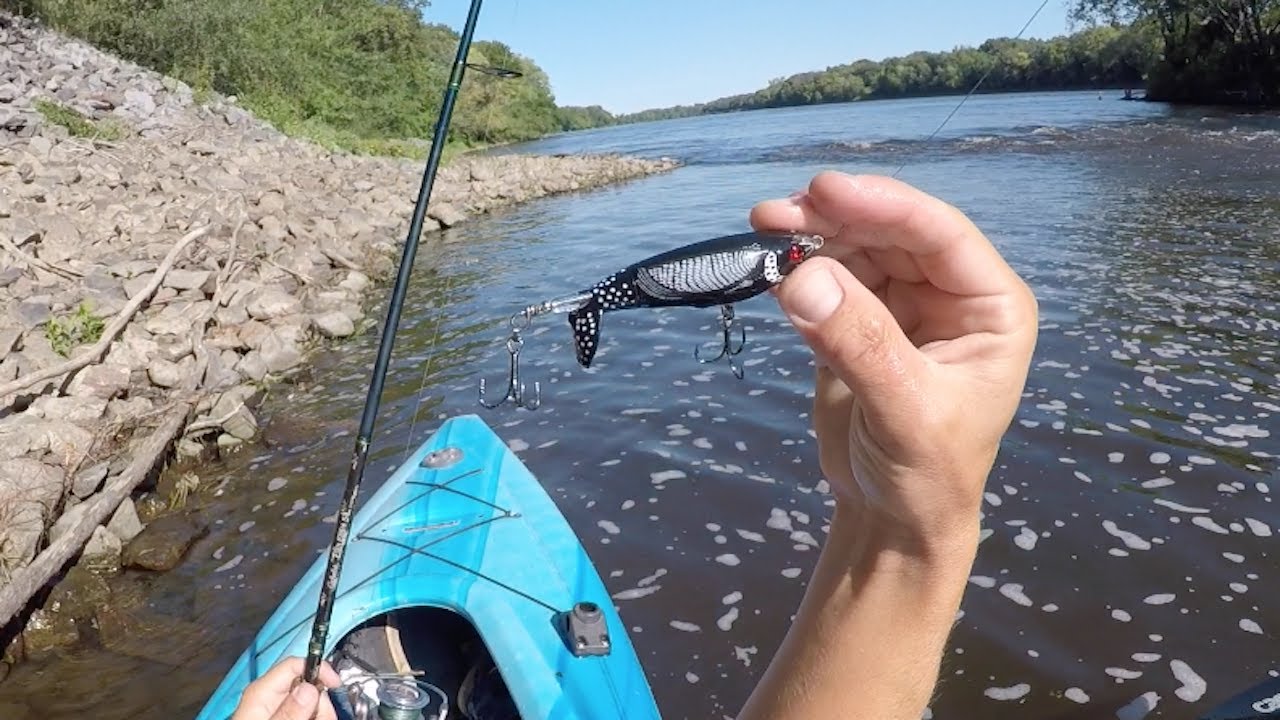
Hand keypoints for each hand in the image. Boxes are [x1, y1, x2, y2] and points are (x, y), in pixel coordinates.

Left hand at [231, 656, 341, 719]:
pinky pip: (308, 714)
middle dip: (322, 703)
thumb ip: (289, 712)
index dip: (319, 669)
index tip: (336, 686)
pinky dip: (316, 718)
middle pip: (309, 686)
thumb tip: (309, 688)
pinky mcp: (284, 717)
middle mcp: (271, 697)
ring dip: (321, 715)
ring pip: (312, 703)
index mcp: (262, 692)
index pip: (294, 664)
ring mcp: (278, 710)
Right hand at [753, 171, 1037, 559]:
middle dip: (835, 216)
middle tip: (774, 214)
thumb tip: (803, 277)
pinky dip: (797, 266)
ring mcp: (902, 304)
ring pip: (855, 247)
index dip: (884, 205)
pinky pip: (828, 277)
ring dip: (810, 235)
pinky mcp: (859, 322)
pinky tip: (768, 262)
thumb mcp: (905, 412)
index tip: (825, 189)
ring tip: (762, 230)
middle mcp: (949, 294)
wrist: (894, 518)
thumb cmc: (927, 474)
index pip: (939, 235)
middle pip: (890, 231)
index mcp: (989, 307)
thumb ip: (861, 345)